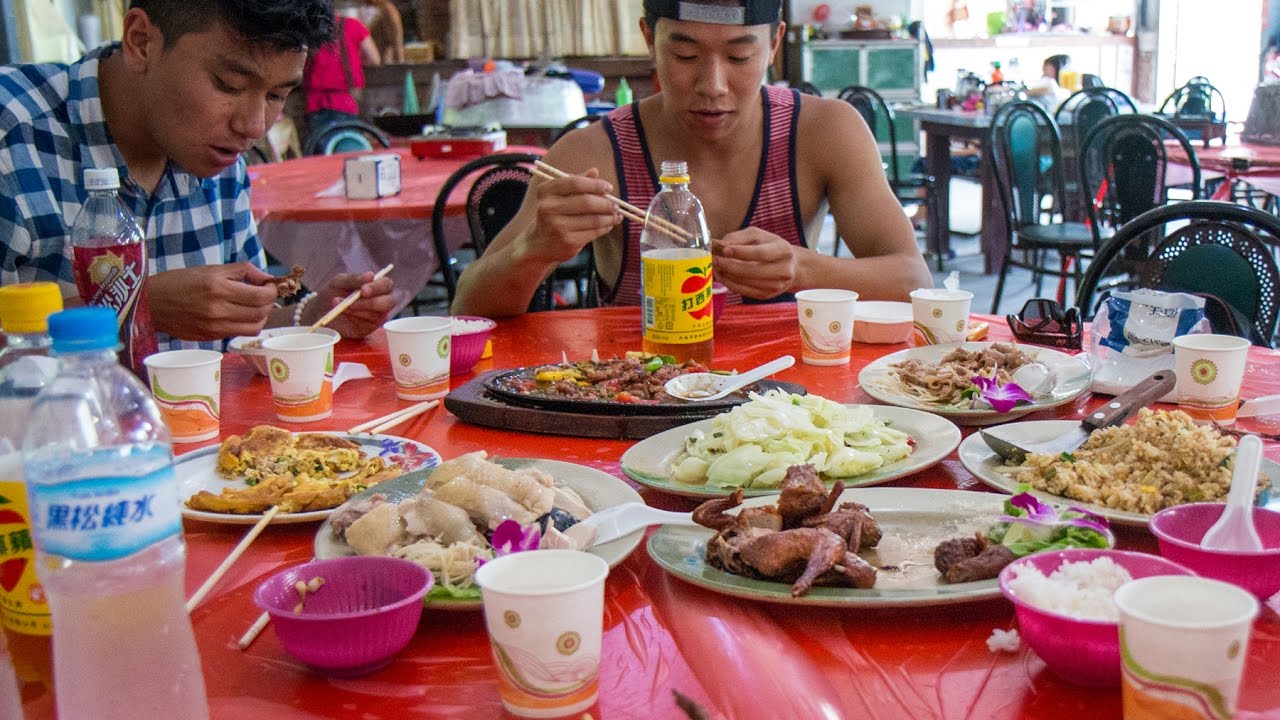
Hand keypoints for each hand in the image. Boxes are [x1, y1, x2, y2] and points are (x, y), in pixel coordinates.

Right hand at [148, 263, 277, 340]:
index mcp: (218, 288)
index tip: (269, 286)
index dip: (272, 291)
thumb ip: (242, 271)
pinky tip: (240, 315)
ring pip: (254, 327)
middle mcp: (217, 309)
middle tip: (264, 295)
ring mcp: (214, 326)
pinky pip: (239, 333)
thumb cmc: (180, 282)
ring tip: (254, 307)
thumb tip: (266, 278)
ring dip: (261, 317)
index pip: (260, 296)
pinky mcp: (210, 337)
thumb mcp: (211, 269)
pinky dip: (246, 324)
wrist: (151, 303)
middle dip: (268, 303)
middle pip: (261, 313)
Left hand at [307, 271, 395, 338]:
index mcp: (377, 286)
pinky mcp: (370, 328)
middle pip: (389, 302)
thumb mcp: (339, 282)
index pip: (386, 285)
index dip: (378, 287)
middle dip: (371, 302)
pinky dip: (355, 317)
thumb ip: (354, 279)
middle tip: (352, 302)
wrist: (319, 311)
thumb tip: (371, 275)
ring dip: (357, 309)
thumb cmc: (333, 293)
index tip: (363, 290)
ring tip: (339, 304)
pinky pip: (369, 324)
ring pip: (377, 314)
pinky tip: (343, 312)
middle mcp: (381, 300)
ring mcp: (377, 316)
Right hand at [525, 167, 619, 263]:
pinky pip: (594, 232)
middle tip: (616, 205)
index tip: (608, 188)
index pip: (575, 183)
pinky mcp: (568, 241)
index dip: (595, 184)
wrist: (539, 244)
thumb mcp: (559, 195)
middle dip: (606, 203)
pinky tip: (608, 225)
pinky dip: (605, 228)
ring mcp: (558, 226)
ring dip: (609, 217)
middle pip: (586, 202)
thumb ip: (576, 182)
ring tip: (616, 215)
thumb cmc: (553, 214)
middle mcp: (549, 208)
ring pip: (593, 219)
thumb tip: (595, 172)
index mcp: (546, 191)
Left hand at [712, 228, 798, 299]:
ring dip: (726, 275)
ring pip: (745, 283)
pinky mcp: (766, 295)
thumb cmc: (770, 247)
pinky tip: (722, 275)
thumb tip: (720, 246)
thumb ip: (739, 237)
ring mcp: (776, 286)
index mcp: (783, 251)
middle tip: (714, 260)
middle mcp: (783, 270)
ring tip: (715, 267)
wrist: (791, 266)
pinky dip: (730, 284)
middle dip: (729, 266)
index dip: (740, 252)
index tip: (723, 249)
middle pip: (752, 271)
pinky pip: (743, 291)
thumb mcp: (758, 235)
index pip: (760, 253)